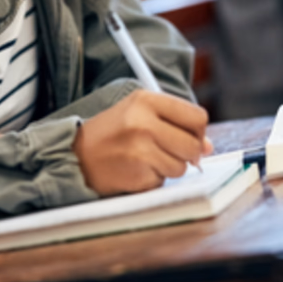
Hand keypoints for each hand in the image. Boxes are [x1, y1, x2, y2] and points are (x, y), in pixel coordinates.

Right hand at [73, 89, 211, 195]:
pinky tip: (137, 170)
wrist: (74, 155)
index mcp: (146, 100)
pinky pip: (163, 181)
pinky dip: (154, 179)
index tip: (191, 136)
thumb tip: (208, 146)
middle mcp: (143, 122)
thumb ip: (174, 122)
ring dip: (169, 167)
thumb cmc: (111, 133)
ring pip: (181, 167)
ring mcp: (140, 150)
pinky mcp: (136, 174)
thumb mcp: (139, 114)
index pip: (197, 116)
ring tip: (147, 159)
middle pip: (193, 145)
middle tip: (170, 151)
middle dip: (188, 153)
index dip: (199, 131)